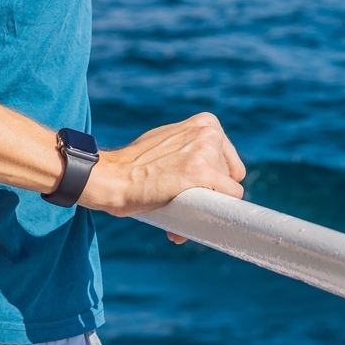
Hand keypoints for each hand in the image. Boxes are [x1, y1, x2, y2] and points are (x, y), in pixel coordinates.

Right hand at [79, 112, 244, 238]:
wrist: (114, 177)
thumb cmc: (137, 164)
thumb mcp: (170, 141)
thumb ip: (193, 149)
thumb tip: (213, 175)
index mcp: (207, 122)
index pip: (228, 160)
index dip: (215, 181)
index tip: (198, 193)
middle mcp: (210, 133)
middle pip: (230, 176)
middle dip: (210, 195)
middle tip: (184, 204)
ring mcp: (207, 152)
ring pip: (228, 192)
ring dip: (206, 208)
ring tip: (179, 211)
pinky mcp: (203, 174)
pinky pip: (228, 201)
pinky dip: (214, 216)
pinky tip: (191, 221)